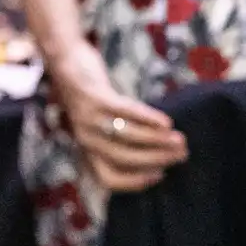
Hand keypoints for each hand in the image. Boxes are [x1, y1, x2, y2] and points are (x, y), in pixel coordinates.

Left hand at [48, 42, 186, 191]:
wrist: (63, 62)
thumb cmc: (91, 96)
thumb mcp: (97, 122)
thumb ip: (117, 139)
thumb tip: (158, 153)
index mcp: (86, 148)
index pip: (108, 177)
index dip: (136, 182)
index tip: (160, 175)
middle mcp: (85, 137)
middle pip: (123, 158)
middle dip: (156, 158)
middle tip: (182, 154)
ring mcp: (88, 117)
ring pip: (127, 136)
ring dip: (158, 140)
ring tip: (179, 139)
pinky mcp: (95, 96)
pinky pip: (125, 111)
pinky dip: (148, 118)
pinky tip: (166, 122)